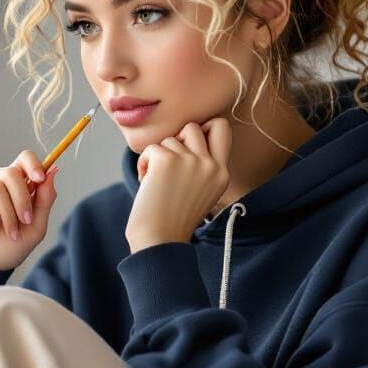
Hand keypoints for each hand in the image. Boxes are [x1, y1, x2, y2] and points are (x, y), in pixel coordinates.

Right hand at [0, 150, 58, 269]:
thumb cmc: (6, 249)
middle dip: (22, 200)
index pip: (24, 159)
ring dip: (7, 213)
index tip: (40, 178)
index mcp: (13, 185)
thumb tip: (53, 170)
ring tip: (9, 232)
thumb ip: (44, 200)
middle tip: (25, 222)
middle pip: (12, 173)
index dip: (33, 164)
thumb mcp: (34, 227)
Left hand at [125, 117, 231, 252]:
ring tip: (157, 183)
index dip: (205, 128)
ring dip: (158, 157)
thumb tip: (188, 134)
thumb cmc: (174, 221)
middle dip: (177, 141)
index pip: (221, 128)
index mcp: (222, 174)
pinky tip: (147, 183)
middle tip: (169, 166)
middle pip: (192, 127)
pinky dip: (144, 164)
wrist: (159, 240)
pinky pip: (151, 148)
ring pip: (169, 139)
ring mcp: (190, 161)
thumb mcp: (202, 192)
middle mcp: (210, 165)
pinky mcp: (167, 160)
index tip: (190, 143)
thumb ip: (203, 166)